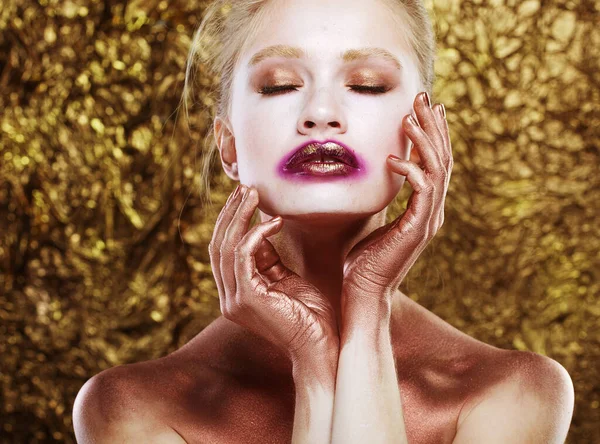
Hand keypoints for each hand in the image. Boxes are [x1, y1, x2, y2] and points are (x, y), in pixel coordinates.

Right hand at [208, 185, 338, 363]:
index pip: (222, 250)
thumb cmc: (310, 314)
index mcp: (235, 292)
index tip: (244, 195)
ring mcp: (235, 300)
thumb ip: (267, 257)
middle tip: (245, 187)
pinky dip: (256, 233)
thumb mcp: (284, 278)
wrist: (322, 346)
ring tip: (253, 193)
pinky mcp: (247, 298)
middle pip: (217, 245)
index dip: (230, 221)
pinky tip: (275, 221)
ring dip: (239, 215)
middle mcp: (228, 297)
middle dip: (230, 213)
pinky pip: (243, 255)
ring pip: (226, 246)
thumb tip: (262, 225)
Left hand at [341, 92, 452, 312]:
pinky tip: (393, 158)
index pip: (433, 163)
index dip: (430, 134)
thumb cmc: (361, 261)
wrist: (361, 293)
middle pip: (441, 159)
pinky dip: (411, 171)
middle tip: (424, 97)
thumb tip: (373, 175)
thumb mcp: (372, 221)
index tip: (422, 108)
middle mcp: (431, 212)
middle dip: (433, 126)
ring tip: (411, 115)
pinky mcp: (417, 229)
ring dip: (425, 140)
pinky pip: (422, 191)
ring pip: (437, 170)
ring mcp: (427, 221)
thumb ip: (381, 199)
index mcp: (422, 209)